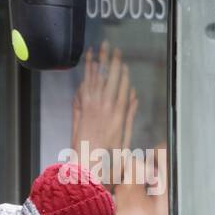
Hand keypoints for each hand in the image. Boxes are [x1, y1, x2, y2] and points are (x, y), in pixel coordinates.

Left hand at [72, 42, 137, 181]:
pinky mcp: (80, 111)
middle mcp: (105, 107)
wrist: (88, 168)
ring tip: (97, 49)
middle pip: (109, 78)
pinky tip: (85, 66)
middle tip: (110, 46)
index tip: (123, 60)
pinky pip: (83, 89)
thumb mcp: (127, 138)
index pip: (123, 86)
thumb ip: (130, 115)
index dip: (122, 72)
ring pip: (94, 79)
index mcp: (119, 114)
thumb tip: (134, 96)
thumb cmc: (110, 159)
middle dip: (110, 61)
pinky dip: (84, 77)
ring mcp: (91, 108)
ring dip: (96, 63)